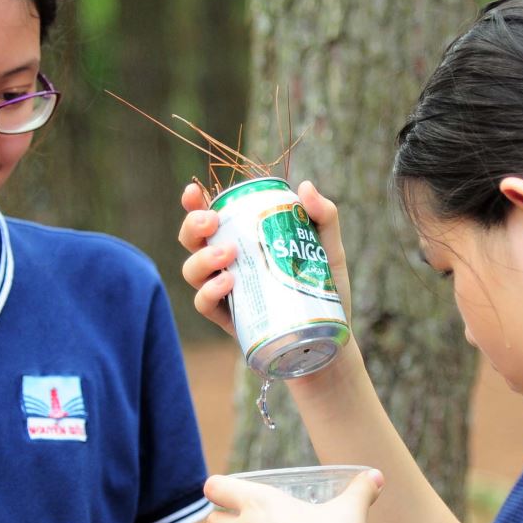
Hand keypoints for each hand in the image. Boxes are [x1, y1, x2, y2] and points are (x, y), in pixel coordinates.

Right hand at [178, 179, 354, 332]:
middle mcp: (227, 264)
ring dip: (201, 258)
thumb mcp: (328, 248)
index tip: (194, 191)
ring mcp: (225, 292)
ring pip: (191, 271)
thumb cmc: (324, 287)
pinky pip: (204, 304)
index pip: (210, 217)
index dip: (194, 203)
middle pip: (192, 241)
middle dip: (192, 226)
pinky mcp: (229, 319)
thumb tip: (305, 186)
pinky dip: (208, 291)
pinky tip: (227, 284)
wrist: (330, 336)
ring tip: (227, 255)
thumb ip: (323, 216)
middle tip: (212, 222)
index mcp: (243, 240)